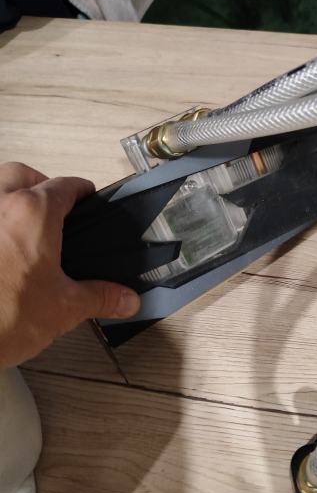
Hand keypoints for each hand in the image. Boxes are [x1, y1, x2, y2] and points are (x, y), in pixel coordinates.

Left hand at [0, 162, 139, 367]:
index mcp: (32, 214)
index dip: (81, 190)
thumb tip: (127, 299)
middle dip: (39, 184)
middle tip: (53, 210)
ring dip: (9, 197)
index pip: (64, 186)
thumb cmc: (1, 318)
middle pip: (21, 175)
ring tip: (22, 227)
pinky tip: (1, 247)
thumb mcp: (64, 309)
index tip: (88, 196)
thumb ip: (100, 297)